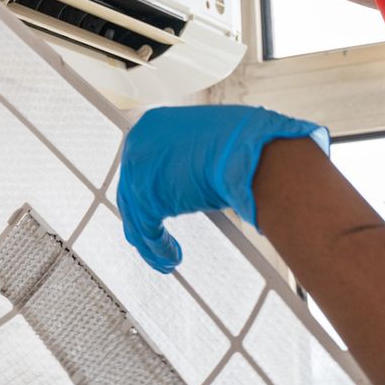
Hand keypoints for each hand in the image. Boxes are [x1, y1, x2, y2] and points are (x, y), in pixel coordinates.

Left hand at [116, 104, 329, 271]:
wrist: (251, 153)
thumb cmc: (242, 147)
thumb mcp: (206, 145)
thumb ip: (187, 159)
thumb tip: (186, 181)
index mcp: (152, 125)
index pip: (140, 166)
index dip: (148, 193)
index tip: (153, 211)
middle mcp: (138, 142)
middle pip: (132, 191)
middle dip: (144, 220)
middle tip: (154, 240)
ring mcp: (137, 168)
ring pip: (137, 215)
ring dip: (151, 243)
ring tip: (166, 259)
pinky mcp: (145, 195)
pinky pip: (147, 230)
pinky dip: (159, 249)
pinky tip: (170, 259)